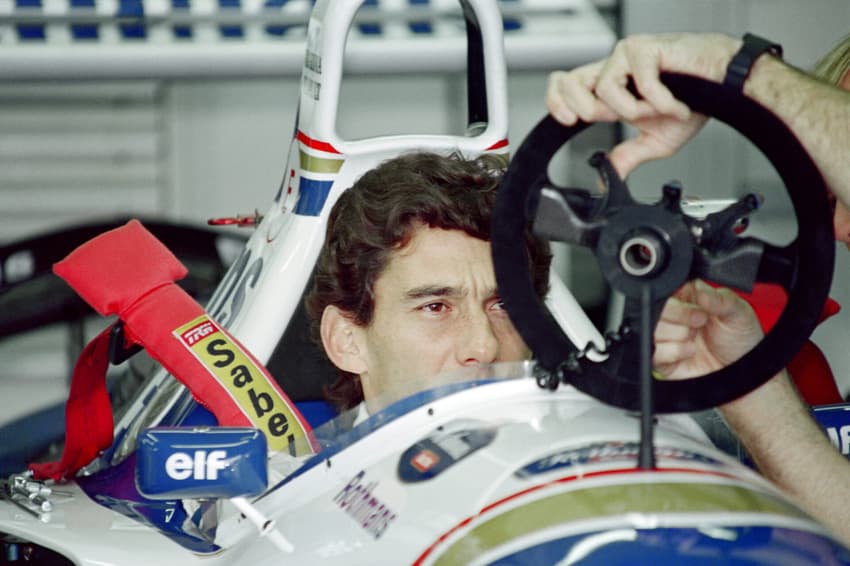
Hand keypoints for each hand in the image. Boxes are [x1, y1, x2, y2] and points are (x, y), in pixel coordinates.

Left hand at [546, 33, 740, 176]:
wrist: (727, 87)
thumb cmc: (696, 101)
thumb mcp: (654, 141)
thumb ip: (626, 157)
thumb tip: (605, 178)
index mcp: (610, 88)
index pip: (565, 85)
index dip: (556, 102)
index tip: (569, 122)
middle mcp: (614, 69)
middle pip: (569, 81)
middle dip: (588, 109)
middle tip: (615, 118)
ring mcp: (627, 56)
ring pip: (603, 88)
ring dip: (634, 110)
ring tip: (659, 109)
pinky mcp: (645, 48)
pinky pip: (638, 84)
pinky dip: (661, 102)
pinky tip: (677, 103)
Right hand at [653, 280, 762, 379]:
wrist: (742, 370)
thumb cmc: (739, 338)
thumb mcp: (738, 312)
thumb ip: (721, 299)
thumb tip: (701, 290)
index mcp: (685, 298)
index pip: (666, 291)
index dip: (680, 303)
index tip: (700, 311)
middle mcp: (671, 316)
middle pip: (654, 309)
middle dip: (680, 319)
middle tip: (700, 323)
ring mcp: (664, 337)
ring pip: (652, 330)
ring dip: (678, 336)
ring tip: (694, 339)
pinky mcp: (660, 358)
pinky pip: (654, 352)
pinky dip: (673, 352)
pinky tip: (689, 351)